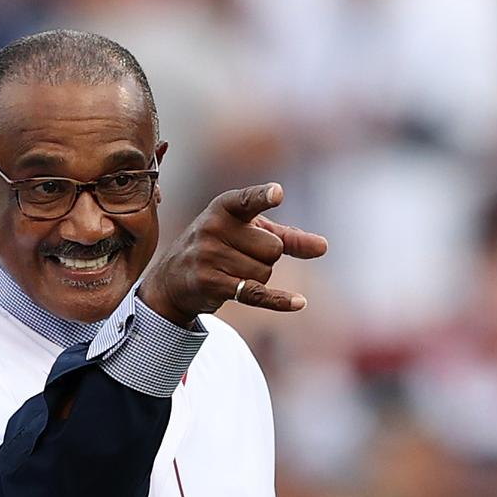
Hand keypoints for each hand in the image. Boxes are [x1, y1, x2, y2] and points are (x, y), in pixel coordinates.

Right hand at [138, 183, 327, 323]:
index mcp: (224, 207)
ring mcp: (209, 257)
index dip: (263, 197)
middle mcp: (213, 228)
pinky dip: (278, 300)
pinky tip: (299, 303)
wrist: (172, 280)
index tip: (277, 193)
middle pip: (272, 248)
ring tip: (232, 272)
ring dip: (258, 277)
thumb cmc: (219, 247)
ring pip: (265, 272)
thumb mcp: (249, 233)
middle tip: (241, 256)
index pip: (247, 200)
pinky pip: (256, 292)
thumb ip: (287, 237)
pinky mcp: (211, 284)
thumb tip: (323, 247)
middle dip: (267, 257)